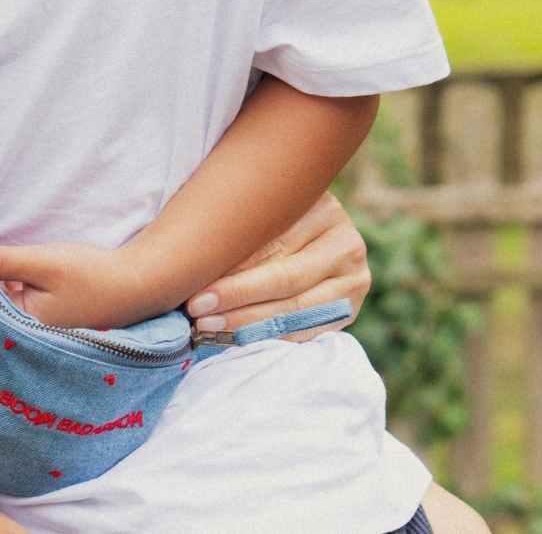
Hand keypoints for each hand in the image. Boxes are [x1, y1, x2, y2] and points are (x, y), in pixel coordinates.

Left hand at [0, 234, 149, 330]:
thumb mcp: (41, 262)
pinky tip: (4, 255)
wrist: (138, 283)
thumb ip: (1, 260)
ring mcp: (42, 323)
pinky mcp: (52, 313)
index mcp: (24, 326)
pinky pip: (21, 294)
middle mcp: (30, 330)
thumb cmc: (90, 275)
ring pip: (5, 293)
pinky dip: (10, 275)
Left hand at [184, 190, 367, 339]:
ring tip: (209, 326)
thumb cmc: (263, 212)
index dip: (231, 265)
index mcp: (321, 203)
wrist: (310, 232)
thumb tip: (186, 256)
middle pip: (285, 277)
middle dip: (236, 297)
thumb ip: (236, 224)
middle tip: (196, 311)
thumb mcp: (256, 206)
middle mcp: (346, 240)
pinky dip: (271, 334)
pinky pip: (309, 328)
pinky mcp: (352, 306)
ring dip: (249, 321)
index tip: (191, 282)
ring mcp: (355, 276)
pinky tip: (238, 337)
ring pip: (296, 307)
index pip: (272, 240)